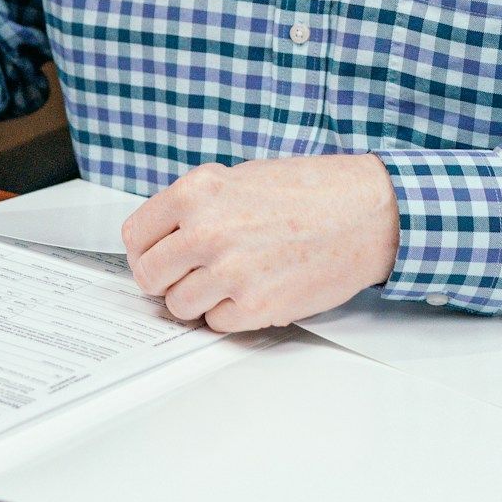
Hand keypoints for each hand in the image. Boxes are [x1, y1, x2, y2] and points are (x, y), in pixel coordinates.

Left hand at [122, 155, 399, 332]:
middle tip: (187, 273)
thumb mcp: (240, 178)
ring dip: (198, 297)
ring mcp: (230, 272)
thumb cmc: (311, 192)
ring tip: (229, 279)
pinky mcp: (255, 306)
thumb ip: (197, 206)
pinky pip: (215, 323)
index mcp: (198, 192)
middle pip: (149, 275)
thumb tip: (164, 237)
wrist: (365, 213)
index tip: (156, 255)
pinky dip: (229, 312)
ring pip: (179, 305)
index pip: (136, 235)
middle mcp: (207, 231)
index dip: (145, 249)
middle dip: (165, 277)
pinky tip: (253, 289)